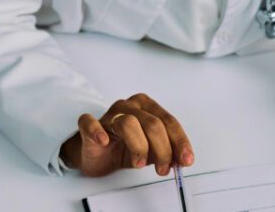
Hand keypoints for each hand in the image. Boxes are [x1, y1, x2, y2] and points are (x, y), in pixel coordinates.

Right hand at [60, 93, 193, 176]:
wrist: (96, 155)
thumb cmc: (124, 147)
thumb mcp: (151, 151)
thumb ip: (167, 152)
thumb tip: (182, 160)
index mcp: (148, 107)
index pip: (168, 121)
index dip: (179, 141)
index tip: (186, 159)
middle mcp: (130, 106)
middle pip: (152, 123)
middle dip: (162, 149)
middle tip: (164, 168)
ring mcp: (109, 114)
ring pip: (128, 123)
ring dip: (138, 147)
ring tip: (140, 163)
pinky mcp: (89, 125)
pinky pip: (90, 122)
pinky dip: (97, 132)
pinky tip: (104, 142)